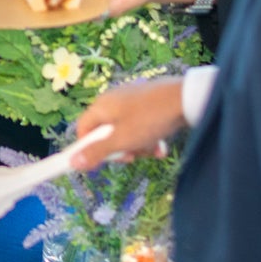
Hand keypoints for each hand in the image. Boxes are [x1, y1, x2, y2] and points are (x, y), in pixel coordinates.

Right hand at [71, 77, 187, 169]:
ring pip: (126, 132)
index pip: (83, 129)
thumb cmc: (149, 119)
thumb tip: (73, 163)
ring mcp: (132, 101)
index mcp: (101, 106)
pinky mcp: (148, 103)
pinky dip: (148, 138)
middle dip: (120, 149)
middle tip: (132, 156)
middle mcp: (113, 100)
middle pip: (106, 133)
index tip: (101, 161)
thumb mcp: (122, 140)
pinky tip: (161, 146)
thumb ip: (97, 152)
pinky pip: (141, 126)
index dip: (88, 148)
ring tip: (152, 151)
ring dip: (138, 146)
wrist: (187, 99)